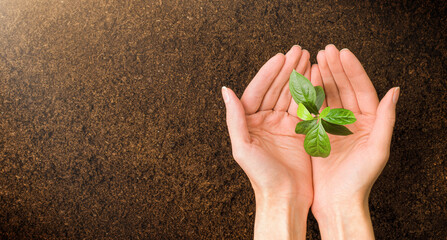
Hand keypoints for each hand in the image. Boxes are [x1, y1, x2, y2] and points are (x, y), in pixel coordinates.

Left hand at [222, 45, 311, 239]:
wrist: (285, 198)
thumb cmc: (261, 177)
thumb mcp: (243, 148)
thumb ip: (235, 118)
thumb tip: (226, 90)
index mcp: (250, 122)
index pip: (258, 90)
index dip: (268, 72)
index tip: (281, 56)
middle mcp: (265, 121)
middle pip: (276, 88)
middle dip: (287, 69)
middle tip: (299, 50)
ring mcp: (283, 125)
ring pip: (291, 94)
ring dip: (299, 76)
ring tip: (309, 57)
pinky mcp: (299, 132)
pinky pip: (305, 107)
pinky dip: (311, 92)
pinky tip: (316, 78)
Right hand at [310, 44, 398, 238]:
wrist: (336, 201)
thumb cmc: (359, 180)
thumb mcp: (378, 150)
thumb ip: (386, 119)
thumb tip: (395, 91)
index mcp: (371, 122)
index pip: (362, 89)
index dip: (352, 70)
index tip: (342, 53)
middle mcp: (353, 121)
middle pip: (345, 88)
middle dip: (336, 68)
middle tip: (326, 50)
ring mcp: (334, 125)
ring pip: (329, 95)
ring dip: (323, 76)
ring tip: (315, 59)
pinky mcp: (318, 132)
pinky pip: (315, 108)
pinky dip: (311, 94)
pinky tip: (306, 80)